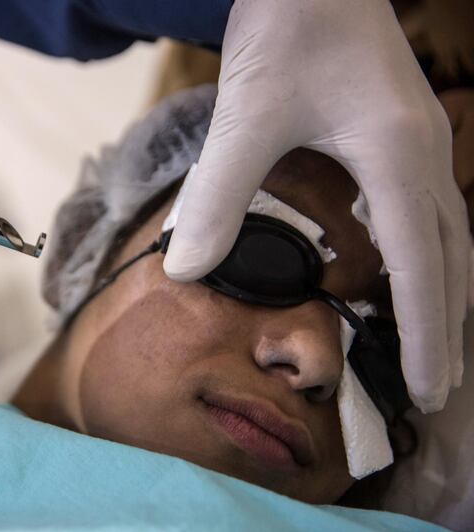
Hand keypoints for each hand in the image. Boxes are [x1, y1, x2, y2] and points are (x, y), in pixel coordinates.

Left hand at [163, 0, 467, 411]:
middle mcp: (424, 154)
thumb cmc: (287, 26)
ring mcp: (420, 139)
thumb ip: (218, 196)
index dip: (425, 335)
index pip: (422, 268)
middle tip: (437, 385)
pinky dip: (424, 253)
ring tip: (428, 340)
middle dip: (445, 326)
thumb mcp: (245, 118)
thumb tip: (188, 271)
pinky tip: (399, 265)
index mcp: (398, 158)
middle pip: (454, 260)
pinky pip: (427, 207)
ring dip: (440, 292)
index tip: (428, 389)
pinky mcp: (400, 129)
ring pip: (449, 235)